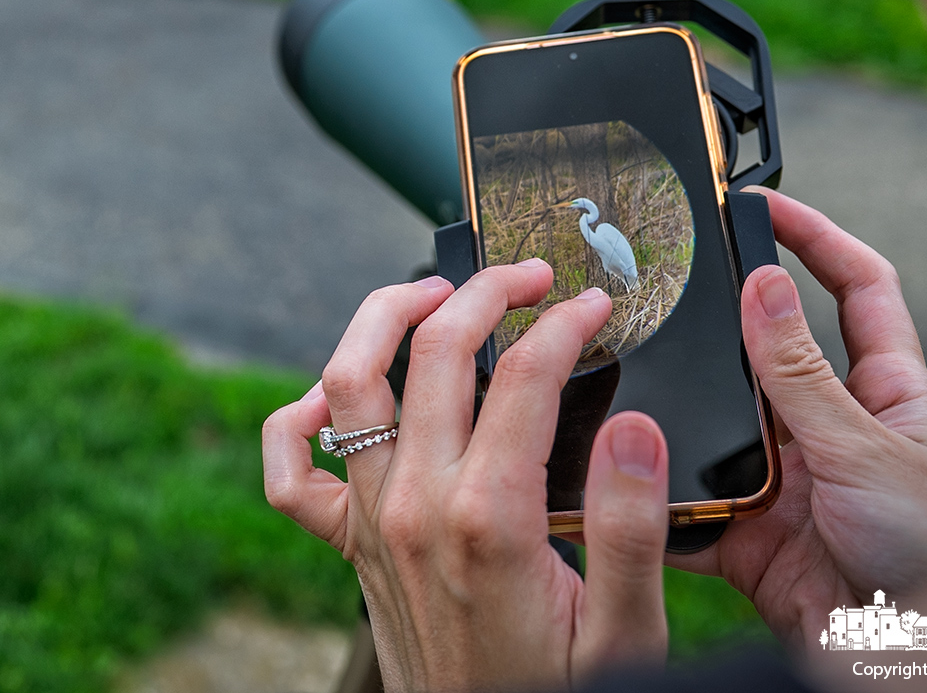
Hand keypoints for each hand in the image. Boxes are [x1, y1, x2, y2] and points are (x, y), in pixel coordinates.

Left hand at [263, 262, 672, 690]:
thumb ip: (631, 529)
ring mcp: (370, 519)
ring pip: (349, 379)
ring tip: (438, 293)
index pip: (527, 375)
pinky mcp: (346, 544)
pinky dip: (300, 415)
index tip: (597, 305)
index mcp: (490, 518)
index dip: (567, 322)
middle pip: (434, 350)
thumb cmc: (557, 692)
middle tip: (529, 276)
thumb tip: (635, 429)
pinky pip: (291, 468)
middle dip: (485, 289)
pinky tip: (337, 393)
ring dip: (387, 315)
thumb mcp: (625, 632)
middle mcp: (415, 505)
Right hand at [672, 189, 926, 644]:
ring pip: (720, 432)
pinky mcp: (757, 546)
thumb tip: (762, 283)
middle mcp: (838, 434)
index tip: (763, 204)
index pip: (857, 290)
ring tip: (640, 389)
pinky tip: (629, 483)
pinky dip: (661, 503)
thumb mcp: (871, 449)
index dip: (817, 239)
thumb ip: (803, 374)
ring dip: (686, 422)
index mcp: (891, 395)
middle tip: (666, 289)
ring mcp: (795, 489)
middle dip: (720, 330)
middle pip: (768, 357)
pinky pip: (695, 513)